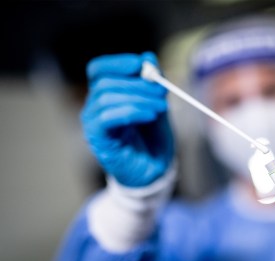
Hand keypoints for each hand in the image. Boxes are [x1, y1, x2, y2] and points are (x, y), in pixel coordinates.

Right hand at [81, 52, 173, 186]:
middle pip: (106, 82)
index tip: (142, 64)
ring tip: (161, 107)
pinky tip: (150, 115)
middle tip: (163, 91)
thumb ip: (152, 83)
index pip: (99, 69)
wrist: (154, 171)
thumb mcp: (157, 105)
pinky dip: (131, 111)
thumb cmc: (153, 139)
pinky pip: (106, 117)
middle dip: (138, 83)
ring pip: (106, 97)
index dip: (118, 63)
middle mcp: (94, 107)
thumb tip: (148, 57)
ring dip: (139, 98)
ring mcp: (93, 124)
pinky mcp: (98, 139)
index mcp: (106, 95)